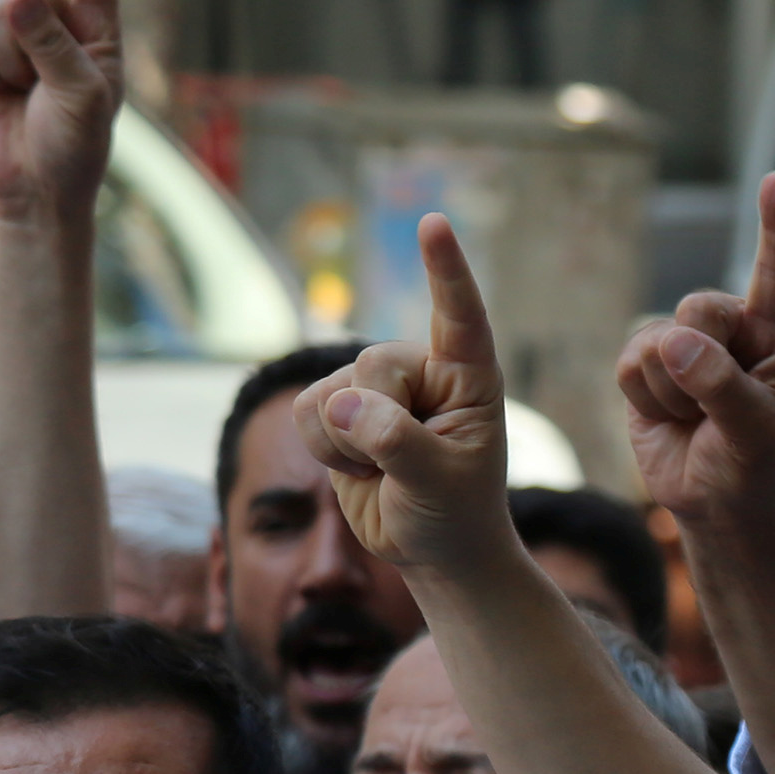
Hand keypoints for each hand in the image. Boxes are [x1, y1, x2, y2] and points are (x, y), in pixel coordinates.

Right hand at [293, 213, 512, 572]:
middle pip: (373, 367)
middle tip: (405, 464)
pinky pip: (305, 410)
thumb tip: (345, 403)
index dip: (444, 270)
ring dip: (346, 444)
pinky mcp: (339, 405)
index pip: (459, 316)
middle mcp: (423, 371)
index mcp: (469, 378)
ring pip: (332, 391)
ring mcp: (378, 386)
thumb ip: (396, 441)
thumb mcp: (438, 482)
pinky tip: (357, 467)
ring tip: (384, 468)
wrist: (432, 548)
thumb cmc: (454, 513)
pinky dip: (323, 448)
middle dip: (376, 424)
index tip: (433, 225)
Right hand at [621, 170, 774, 531]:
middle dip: (702, 359)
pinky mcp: (646, 364)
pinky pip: (630, 364)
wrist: (716, 503)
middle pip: (700, 308)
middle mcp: (731, 329)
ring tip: (697, 418)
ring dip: (674, 392)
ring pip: (659, 341)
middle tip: (718, 406)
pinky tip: (668, 416)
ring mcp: (685, 343)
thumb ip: (723, 387)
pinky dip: (646, 399)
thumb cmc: (754, 466)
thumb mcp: (755, 433)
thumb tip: (675, 343)